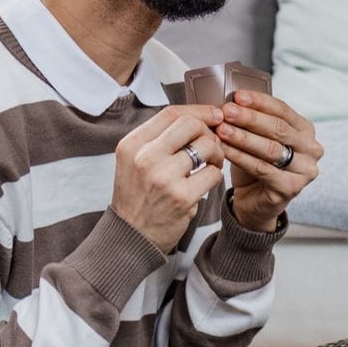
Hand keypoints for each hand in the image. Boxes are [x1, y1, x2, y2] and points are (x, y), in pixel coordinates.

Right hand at [113, 106, 225, 252]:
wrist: (131, 236)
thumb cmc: (137, 197)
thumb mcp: (134, 161)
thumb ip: (158, 140)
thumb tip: (196, 118)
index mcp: (132, 144)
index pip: (171, 113)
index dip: (198, 111)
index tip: (213, 115)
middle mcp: (145, 158)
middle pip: (191, 124)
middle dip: (209, 131)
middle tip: (212, 144)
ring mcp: (163, 177)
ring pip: (206, 147)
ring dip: (216, 154)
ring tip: (210, 164)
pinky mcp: (181, 197)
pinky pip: (213, 174)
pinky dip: (215, 175)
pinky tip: (206, 181)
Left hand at [217, 89, 321, 231]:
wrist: (255, 202)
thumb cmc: (257, 166)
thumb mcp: (257, 138)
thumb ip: (253, 121)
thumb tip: (232, 102)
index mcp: (306, 131)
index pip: (283, 110)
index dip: (260, 102)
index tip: (238, 96)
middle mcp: (311, 149)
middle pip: (278, 128)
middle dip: (249, 118)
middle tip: (227, 111)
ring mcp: (305, 170)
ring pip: (270, 149)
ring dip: (243, 137)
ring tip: (222, 129)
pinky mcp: (291, 188)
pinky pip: (262, 169)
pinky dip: (241, 157)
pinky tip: (225, 149)